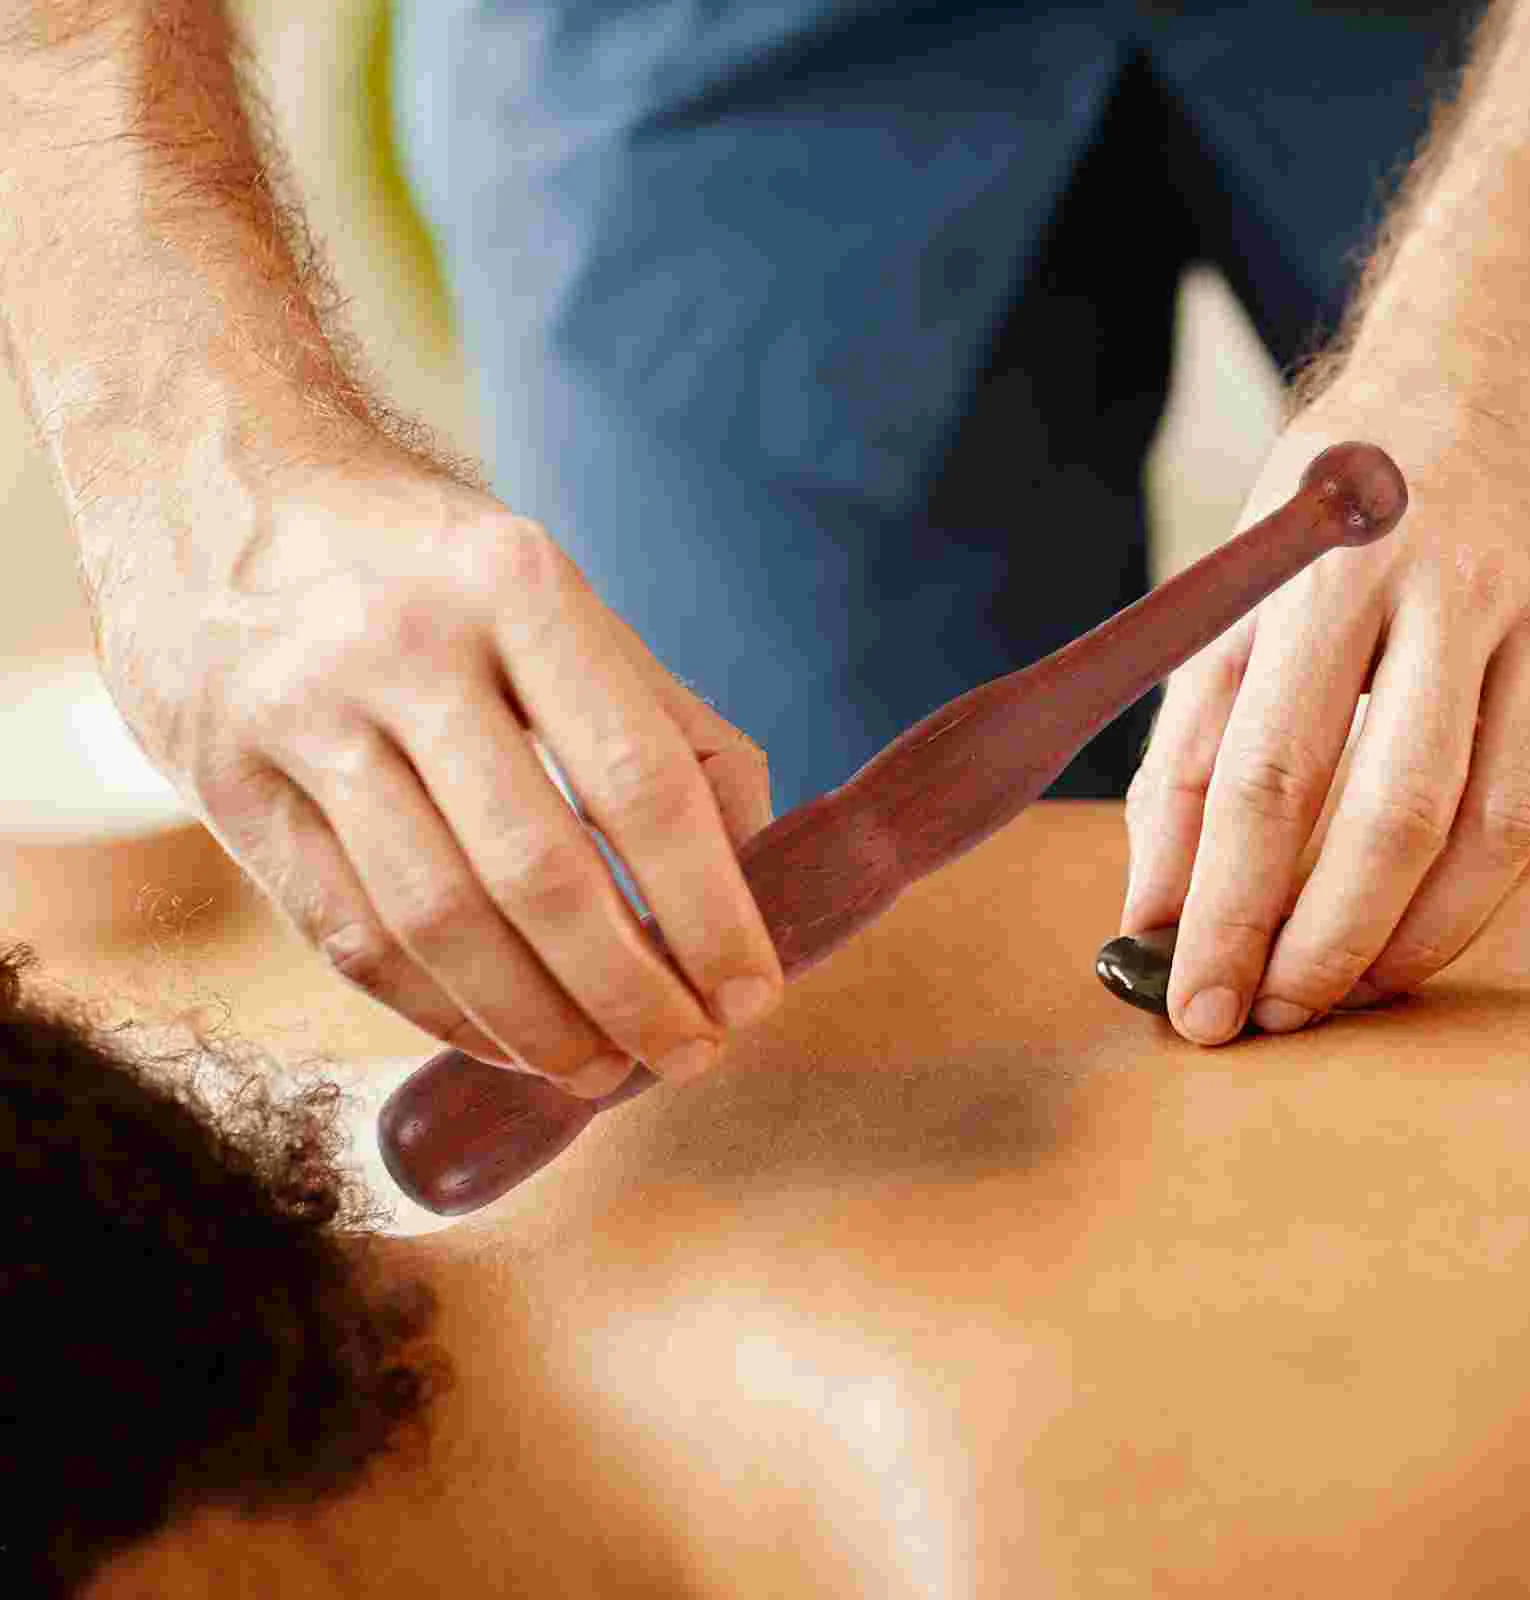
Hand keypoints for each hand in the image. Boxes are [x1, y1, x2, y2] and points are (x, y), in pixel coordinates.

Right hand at [92, 442, 783, 1094]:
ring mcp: (300, 713)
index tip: (751, 992)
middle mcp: (404, 645)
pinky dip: (439, 1010)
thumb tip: (755, 867)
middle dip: (630, 990)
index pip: (641, 781)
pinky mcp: (224, 780)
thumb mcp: (558, 596)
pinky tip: (502, 1040)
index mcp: (518, 584)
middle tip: (688, 1052)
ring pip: (436, 920)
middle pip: (538, 870)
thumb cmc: (429, 564)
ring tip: (605, 1071)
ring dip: (536, 1024)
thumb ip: (664, 720)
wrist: (216, 476)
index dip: (709, 907)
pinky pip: (348, 933)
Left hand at [1122, 387, 1529, 1043]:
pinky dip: (1492, 884)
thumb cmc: (1335, 497)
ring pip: (1499, 825)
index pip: (1267, 778)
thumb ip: (1191, 748)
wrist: (1496, 357)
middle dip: (1321, 947)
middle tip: (1265, 1020)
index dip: (1227, 910)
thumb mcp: (1236, 593)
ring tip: (1340, 994)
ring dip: (1415, 940)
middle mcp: (1450, 593)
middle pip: (1392, 817)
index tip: (1191, 1003)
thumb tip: (1155, 908)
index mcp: (1326, 573)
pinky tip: (1424, 923)